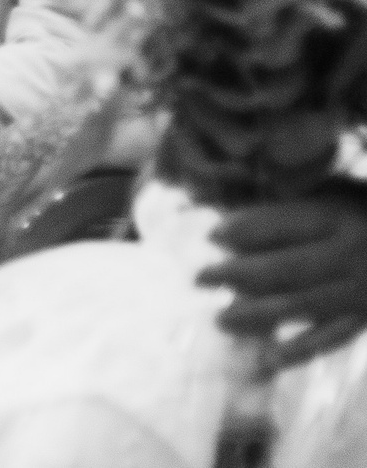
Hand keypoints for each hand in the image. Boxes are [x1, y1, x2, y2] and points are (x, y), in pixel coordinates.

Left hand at [200, 189, 366, 373]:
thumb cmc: (357, 209)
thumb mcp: (327, 190)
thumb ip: (281, 196)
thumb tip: (214, 199)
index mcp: (335, 217)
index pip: (284, 225)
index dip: (244, 229)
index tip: (210, 236)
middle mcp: (347, 256)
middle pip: (287, 268)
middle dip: (238, 275)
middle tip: (199, 279)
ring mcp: (358, 292)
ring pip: (303, 306)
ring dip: (258, 315)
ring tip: (219, 320)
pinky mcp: (363, 319)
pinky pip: (331, 338)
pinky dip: (300, 351)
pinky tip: (269, 359)